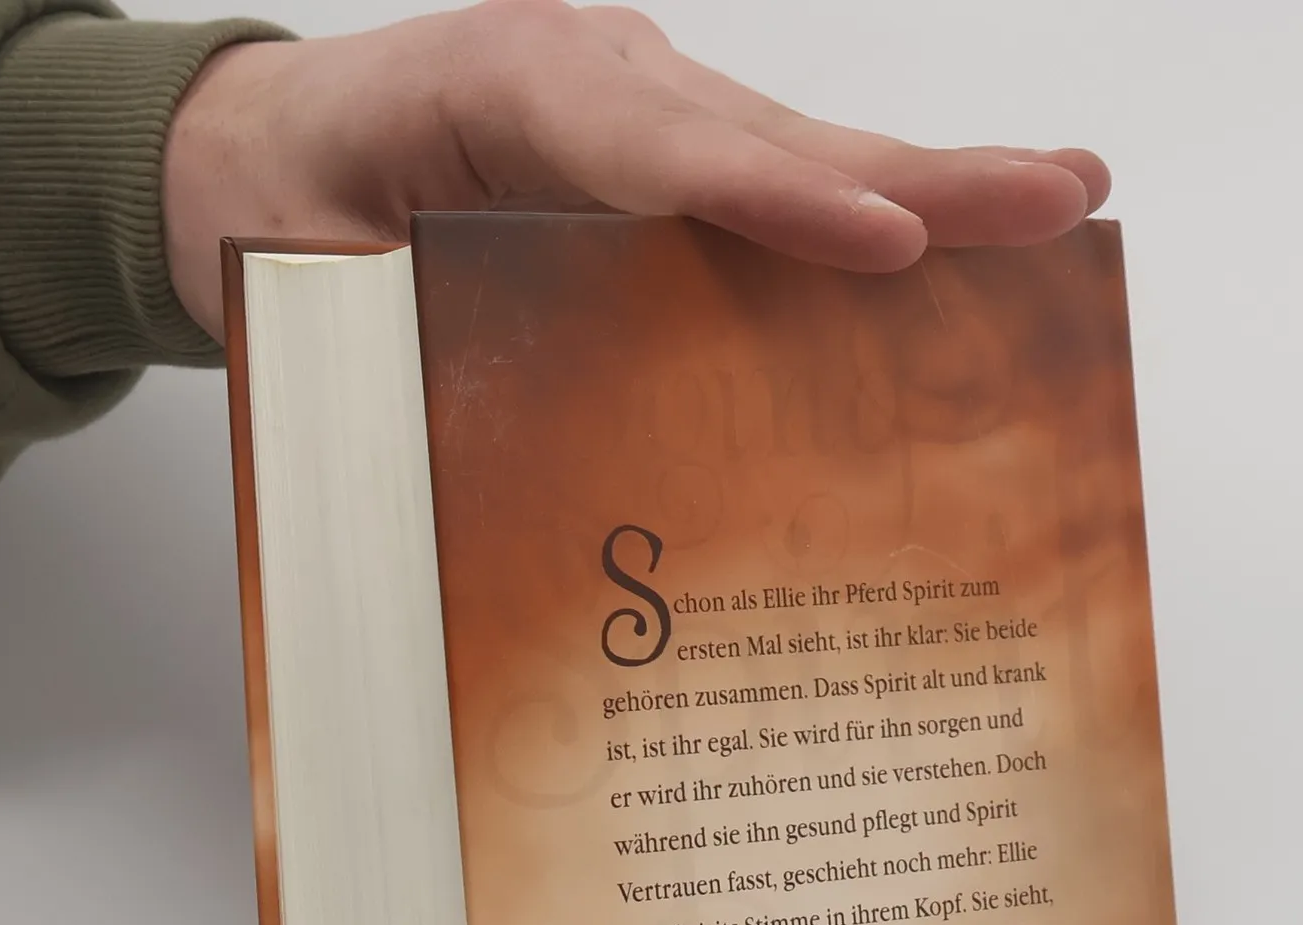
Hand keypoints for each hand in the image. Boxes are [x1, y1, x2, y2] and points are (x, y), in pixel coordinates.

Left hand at [161, 0, 1108, 340]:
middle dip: (918, 178)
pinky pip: (768, 182)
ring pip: (792, 151)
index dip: (779, 200)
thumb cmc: (275, 209)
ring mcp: (635, 107)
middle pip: (770, 136)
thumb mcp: (314, 281)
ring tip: (1058, 204)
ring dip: (925, 187)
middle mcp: (592, 80)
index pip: (659, 150)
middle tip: (1056, 198)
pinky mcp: (654, 150)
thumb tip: (530, 465)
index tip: (886, 242)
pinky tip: (952, 247)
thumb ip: (415, 341)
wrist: (244, 149)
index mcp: (499, 88)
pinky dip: (861, 216)